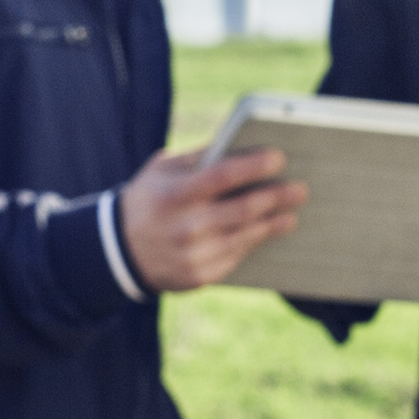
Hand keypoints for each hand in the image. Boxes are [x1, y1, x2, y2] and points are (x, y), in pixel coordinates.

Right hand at [116, 145, 302, 292]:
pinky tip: (269, 231)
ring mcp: (193, 254)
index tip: (279, 157)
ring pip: (244, 237)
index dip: (253, 166)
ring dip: (272, 224)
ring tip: (291, 213)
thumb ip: (199, 158)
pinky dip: (254, 242)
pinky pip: (235, 257)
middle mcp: (186, 226)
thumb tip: (238, 142)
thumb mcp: (161, 171)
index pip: (222, 176)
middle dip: (275, 197)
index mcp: (175, 194)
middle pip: (242, 209)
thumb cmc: (147, 200)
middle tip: (300, 189)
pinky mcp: (200, 276)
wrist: (118, 250)